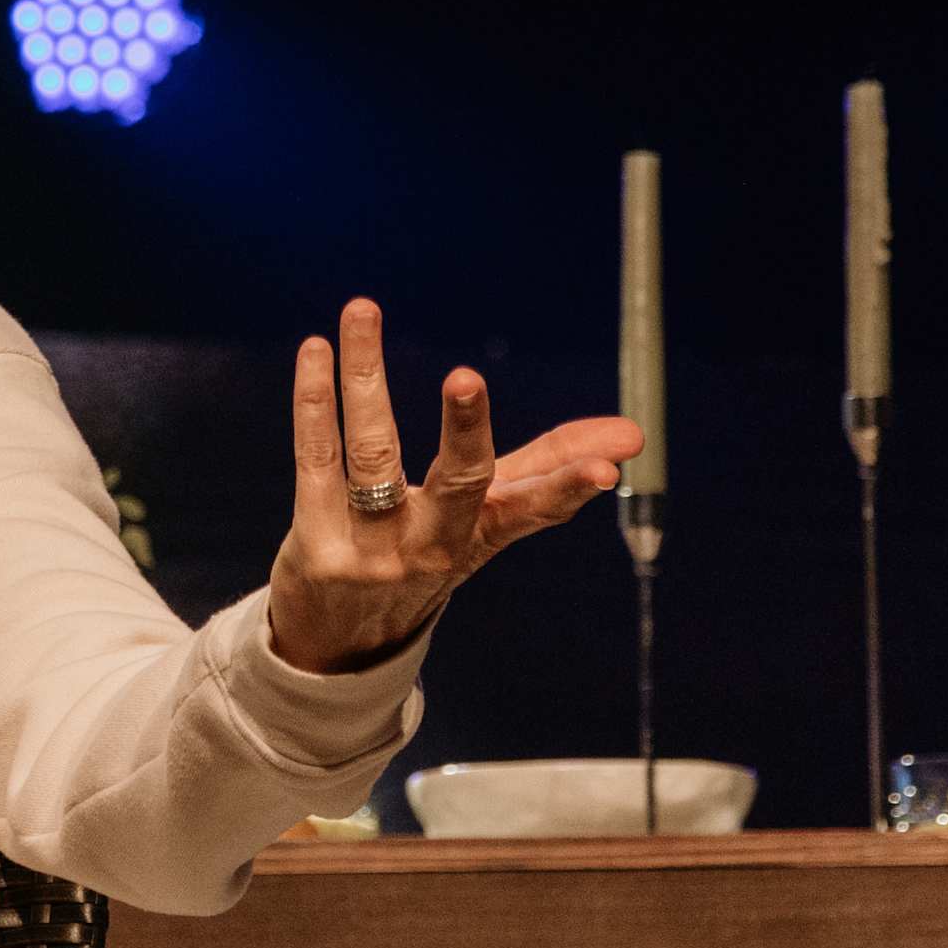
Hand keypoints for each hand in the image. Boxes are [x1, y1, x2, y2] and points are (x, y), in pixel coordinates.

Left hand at [266, 298, 640, 675]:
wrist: (340, 638)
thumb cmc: (421, 556)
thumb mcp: (487, 521)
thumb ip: (550, 470)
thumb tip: (633, 433)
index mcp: (481, 536)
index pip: (534, 508)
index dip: (568, 486)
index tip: (609, 467)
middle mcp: (431, 547)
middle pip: (456, 484)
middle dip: (463, 431)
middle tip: (465, 376)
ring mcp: (371, 549)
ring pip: (371, 451)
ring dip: (365, 375)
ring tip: (362, 309)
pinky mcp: (316, 542)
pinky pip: (317, 457)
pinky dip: (315, 400)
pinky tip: (316, 349)